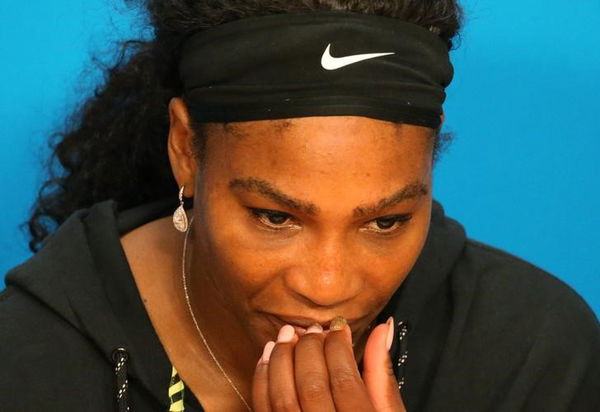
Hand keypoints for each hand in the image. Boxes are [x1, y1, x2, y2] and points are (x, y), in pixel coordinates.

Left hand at [252, 317, 406, 411]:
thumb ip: (381, 374)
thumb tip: (380, 328)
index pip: (344, 379)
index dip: (337, 347)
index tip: (338, 328)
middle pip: (311, 384)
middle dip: (309, 348)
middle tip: (312, 329)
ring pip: (282, 396)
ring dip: (281, 358)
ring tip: (288, 334)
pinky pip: (262, 409)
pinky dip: (262, 379)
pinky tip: (268, 356)